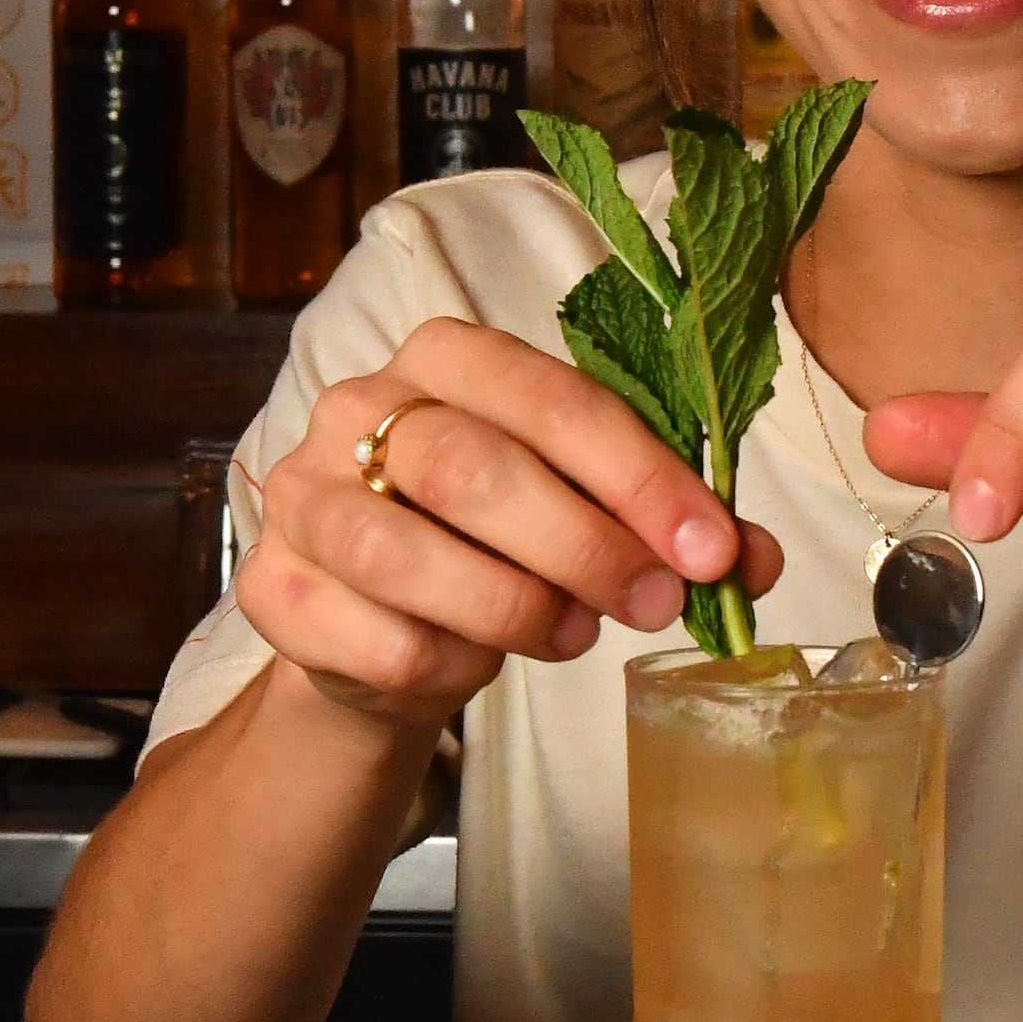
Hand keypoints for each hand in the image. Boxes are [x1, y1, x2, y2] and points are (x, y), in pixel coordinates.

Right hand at [235, 318, 781, 728]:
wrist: (382, 637)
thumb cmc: (491, 550)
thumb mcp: (582, 517)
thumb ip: (662, 526)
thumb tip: (752, 561)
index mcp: (446, 358)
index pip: (549, 396)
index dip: (638, 474)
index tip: (712, 548)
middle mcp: (358, 407)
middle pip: (471, 466)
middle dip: (582, 543)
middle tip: (656, 601)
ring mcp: (301, 494)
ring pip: (407, 551)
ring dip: (512, 606)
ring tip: (573, 635)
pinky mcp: (271, 586)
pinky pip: (372, 635)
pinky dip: (446, 663)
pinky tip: (475, 663)